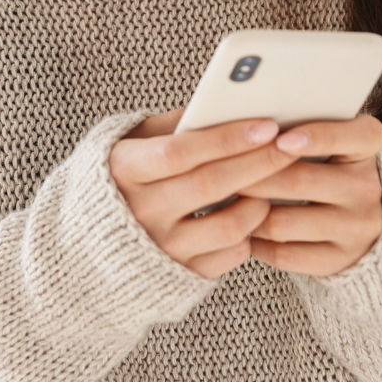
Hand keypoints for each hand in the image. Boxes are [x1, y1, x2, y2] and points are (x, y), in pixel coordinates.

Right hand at [109, 108, 297, 278]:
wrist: (90, 244)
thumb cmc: (123, 177)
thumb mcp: (133, 141)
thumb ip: (173, 125)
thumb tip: (220, 106)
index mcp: (125, 170)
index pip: (181, 152)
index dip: (225, 139)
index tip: (266, 125)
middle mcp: (140, 212)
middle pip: (210, 186)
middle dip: (258, 162)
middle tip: (291, 145)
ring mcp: (161, 248)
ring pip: (227, 226)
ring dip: (259, 201)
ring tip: (272, 181)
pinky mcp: (181, 276)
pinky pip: (229, 255)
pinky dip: (249, 233)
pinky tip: (253, 211)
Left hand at [239, 115, 381, 276]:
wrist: (356, 217)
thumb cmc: (324, 161)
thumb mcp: (324, 137)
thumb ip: (295, 126)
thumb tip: (243, 126)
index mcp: (366, 145)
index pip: (352, 136)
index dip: (317, 137)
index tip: (280, 138)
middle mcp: (368, 187)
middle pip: (300, 181)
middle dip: (253, 176)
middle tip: (218, 171)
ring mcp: (358, 228)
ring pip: (284, 222)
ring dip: (247, 212)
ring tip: (223, 200)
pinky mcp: (340, 261)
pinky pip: (285, 254)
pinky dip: (256, 242)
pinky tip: (241, 229)